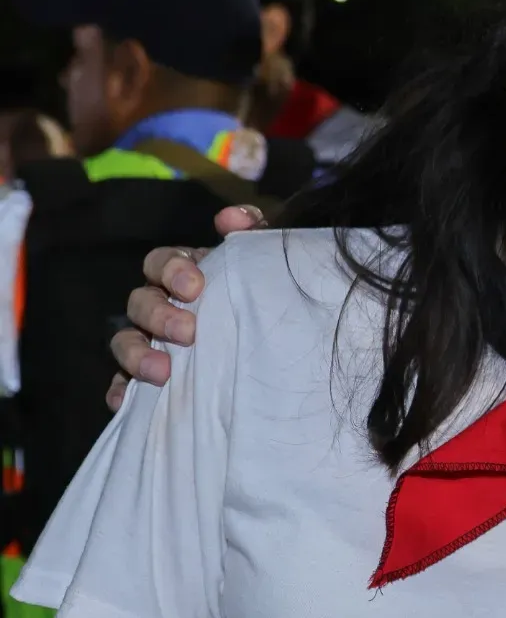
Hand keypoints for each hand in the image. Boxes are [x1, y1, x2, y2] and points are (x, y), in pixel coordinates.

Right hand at [106, 206, 264, 411]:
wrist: (274, 339)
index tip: (195, 286)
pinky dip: (119, 389)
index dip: (171, 269)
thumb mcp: (261, 259)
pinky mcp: (146, 376)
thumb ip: (252, 231)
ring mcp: (149, 340)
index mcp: (182, 274)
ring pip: (126, 342)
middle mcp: (159, 305)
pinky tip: (123, 400)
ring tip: (163, 372)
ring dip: (138, 355)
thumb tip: (230, 218)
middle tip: (189, 333)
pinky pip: (121, 382)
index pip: (160, 261)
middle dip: (160, 316)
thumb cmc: (259, 290)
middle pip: (141, 302)